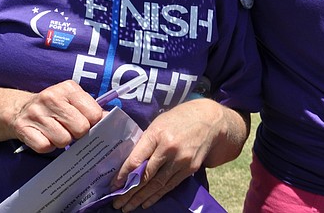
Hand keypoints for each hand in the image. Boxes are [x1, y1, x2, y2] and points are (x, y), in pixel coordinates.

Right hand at [12, 80, 104, 152]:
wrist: (19, 109)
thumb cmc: (54, 107)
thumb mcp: (73, 100)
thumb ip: (92, 109)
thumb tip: (111, 120)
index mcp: (68, 88)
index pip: (94, 114)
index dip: (93, 123)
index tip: (87, 123)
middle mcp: (52, 97)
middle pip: (81, 128)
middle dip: (78, 134)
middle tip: (70, 129)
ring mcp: (36, 113)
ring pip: (64, 140)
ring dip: (62, 141)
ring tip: (56, 132)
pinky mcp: (23, 128)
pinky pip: (45, 147)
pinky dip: (48, 146)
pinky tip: (45, 136)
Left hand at [110, 99, 239, 210]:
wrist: (210, 120)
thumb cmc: (179, 119)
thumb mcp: (159, 124)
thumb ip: (146, 142)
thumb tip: (129, 164)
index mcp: (157, 133)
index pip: (136, 159)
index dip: (123, 175)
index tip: (114, 186)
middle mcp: (169, 148)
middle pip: (146, 175)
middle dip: (129, 192)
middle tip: (117, 203)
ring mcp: (181, 159)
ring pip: (157, 184)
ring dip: (140, 198)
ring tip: (128, 207)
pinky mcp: (190, 168)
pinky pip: (170, 185)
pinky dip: (157, 196)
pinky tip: (146, 202)